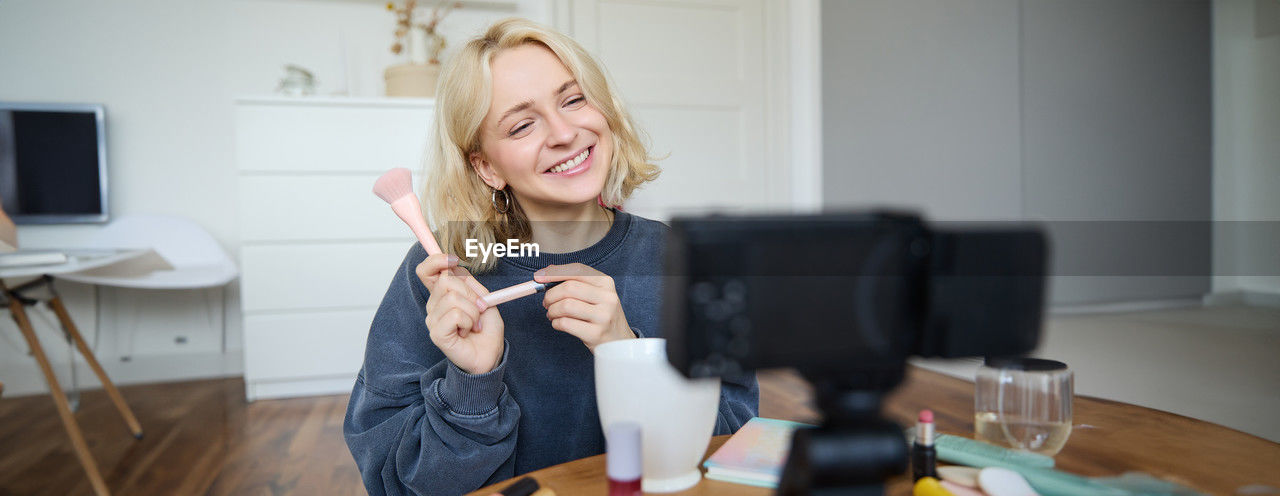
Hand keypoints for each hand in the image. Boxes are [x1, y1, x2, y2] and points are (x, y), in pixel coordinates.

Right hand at [416, 254, 503, 374]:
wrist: (490, 353)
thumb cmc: (485, 328)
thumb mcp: (484, 298)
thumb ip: (469, 282)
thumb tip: (455, 267)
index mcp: (442, 294)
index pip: (426, 270)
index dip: (436, 260)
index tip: (453, 260)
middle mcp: (433, 305)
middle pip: (446, 280)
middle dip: (471, 292)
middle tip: (480, 309)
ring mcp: (433, 320)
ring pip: (453, 298)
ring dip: (473, 311)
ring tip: (474, 324)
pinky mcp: (437, 334)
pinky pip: (455, 315)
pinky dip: (469, 321)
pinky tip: (467, 332)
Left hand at [534, 263, 634, 350]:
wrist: (619, 341)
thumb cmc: (602, 315)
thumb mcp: (596, 295)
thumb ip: (575, 283)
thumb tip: (547, 272)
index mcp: (606, 283)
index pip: (577, 271)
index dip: (554, 273)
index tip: (539, 277)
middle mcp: (607, 298)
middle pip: (569, 288)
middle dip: (551, 295)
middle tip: (546, 303)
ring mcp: (603, 316)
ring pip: (566, 306)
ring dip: (552, 310)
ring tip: (552, 314)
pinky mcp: (596, 334)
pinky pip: (565, 323)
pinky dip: (556, 323)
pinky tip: (558, 324)